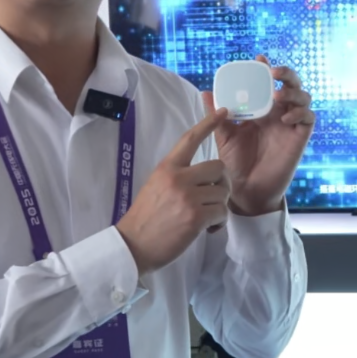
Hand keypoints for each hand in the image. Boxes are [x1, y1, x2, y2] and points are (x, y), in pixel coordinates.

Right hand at [115, 109, 231, 275]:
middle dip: (221, 184)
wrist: (133, 246)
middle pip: (219, 167)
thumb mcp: (156, 186)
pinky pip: (222, 212)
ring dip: (219, 207)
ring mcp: (187, 197)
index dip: (208, 124)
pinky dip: (219, 223)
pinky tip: (206, 229)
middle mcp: (178, 178)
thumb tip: (204, 176)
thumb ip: (178, 176)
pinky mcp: (195, 216)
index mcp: (167, 167)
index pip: (190, 139)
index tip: (223, 112)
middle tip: (212, 198)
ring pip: (223, 192)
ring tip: (205, 218)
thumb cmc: (145, 218)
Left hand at [203, 56, 314, 215]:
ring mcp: (290, 125)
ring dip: (293, 92)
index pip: (269, 83)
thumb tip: (205, 93)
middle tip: (274, 73)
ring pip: (304, 98)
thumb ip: (216, 116)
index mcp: (261, 109)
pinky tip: (285, 119)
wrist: (245, 190)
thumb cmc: (235, 163)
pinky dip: (300, 113)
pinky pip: (308, 119)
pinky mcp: (299, 138)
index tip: (259, 59)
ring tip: (278, 97)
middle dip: (287, 74)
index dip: (267, 69)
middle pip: (291, 85)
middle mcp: (278, 113)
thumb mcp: (223, 136)